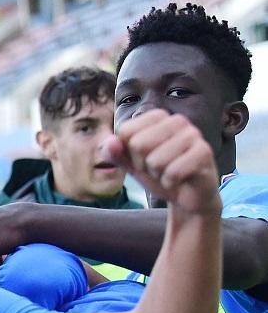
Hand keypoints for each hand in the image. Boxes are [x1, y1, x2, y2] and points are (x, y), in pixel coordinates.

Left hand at [104, 111, 219, 215]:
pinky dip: (170, 182)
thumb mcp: (132, 164)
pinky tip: (179, 180)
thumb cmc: (159, 174)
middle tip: (158, 168)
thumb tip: (109, 142)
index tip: (144, 159)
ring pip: (155, 161)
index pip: (125, 132)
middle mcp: (177, 120)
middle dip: (143, 165)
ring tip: (169, 172)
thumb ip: (116, 153)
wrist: (187, 195)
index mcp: (157, 117)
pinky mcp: (204, 152)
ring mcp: (193, 134)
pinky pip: (173, 172)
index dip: (129, 153)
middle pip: (138, 145)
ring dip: (158, 175)